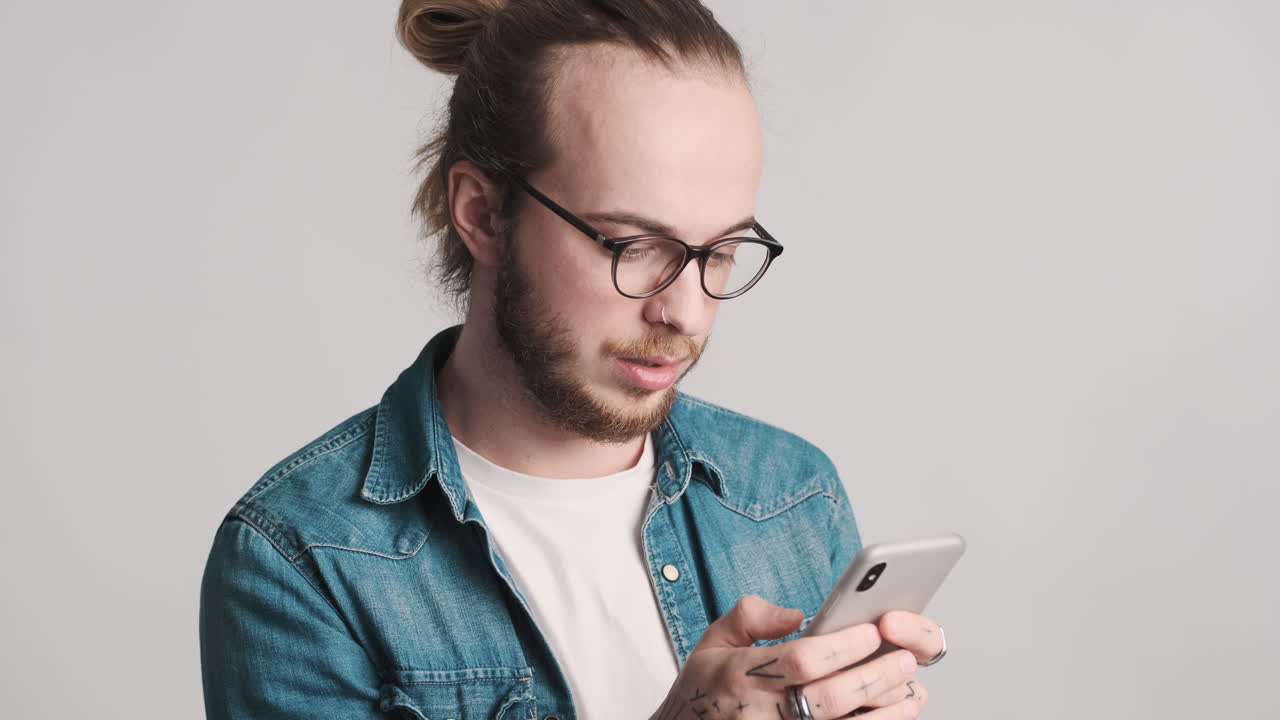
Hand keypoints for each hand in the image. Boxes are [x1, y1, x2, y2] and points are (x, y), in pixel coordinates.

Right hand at [649, 595, 922, 719]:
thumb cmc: (703, 690)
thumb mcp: (713, 641)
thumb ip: (752, 616)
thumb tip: (797, 615)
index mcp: (739, 675)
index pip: (801, 659)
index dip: (842, 647)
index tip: (870, 632)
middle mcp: (757, 714)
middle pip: (829, 698)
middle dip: (874, 678)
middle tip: (905, 660)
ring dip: (882, 714)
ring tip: (911, 693)